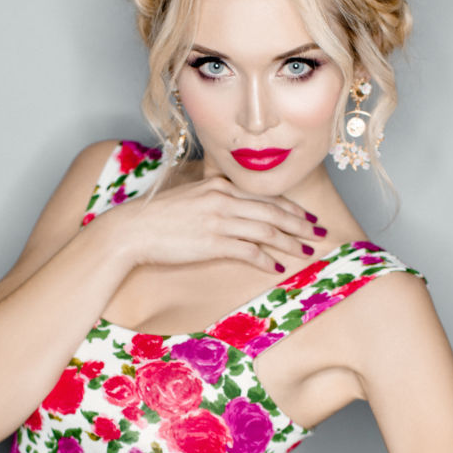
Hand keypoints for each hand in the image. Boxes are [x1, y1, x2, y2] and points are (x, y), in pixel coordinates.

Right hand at [94, 176, 322, 273]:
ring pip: (267, 230)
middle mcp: (223, 198)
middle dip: (300, 223)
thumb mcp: (191, 197)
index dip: (290, 206)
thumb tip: (235, 211)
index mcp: (219, 185)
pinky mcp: (213, 241)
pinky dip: (267, 258)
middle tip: (319, 232)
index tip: (306, 216)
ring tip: (306, 250)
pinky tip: (277, 266)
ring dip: (291, 242)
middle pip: (273, 211)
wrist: (133, 229)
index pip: (264, 196)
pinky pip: (249, 250)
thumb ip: (215, 199)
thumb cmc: (158, 217)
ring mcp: (219, 220)